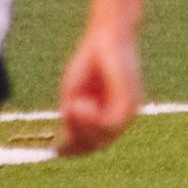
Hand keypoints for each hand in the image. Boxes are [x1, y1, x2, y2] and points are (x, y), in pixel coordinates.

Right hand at [54, 23, 142, 156]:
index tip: (57, 150)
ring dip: (82, 127)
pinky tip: (80, 103)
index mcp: (109, 114)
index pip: (93, 143)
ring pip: (104, 137)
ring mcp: (128, 109)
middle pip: (97, 144)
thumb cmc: (89, 62)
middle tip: (65, 114)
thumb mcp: (74, 95)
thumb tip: (65, 145)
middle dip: (76, 138)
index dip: (74, 150)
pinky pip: (110, 124)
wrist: (107, 37)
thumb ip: (72, 118)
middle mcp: (122, 115)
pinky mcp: (130, 100)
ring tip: (72, 106)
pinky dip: (91, 120)